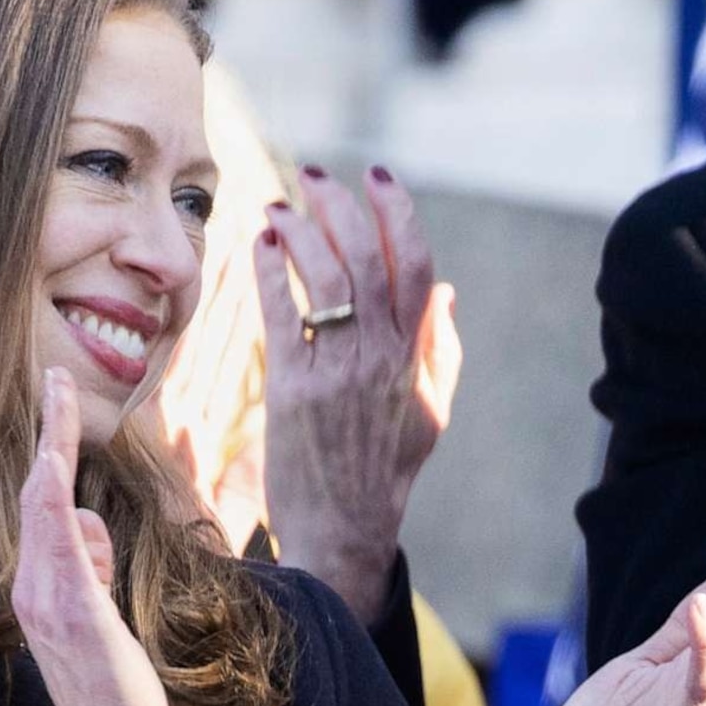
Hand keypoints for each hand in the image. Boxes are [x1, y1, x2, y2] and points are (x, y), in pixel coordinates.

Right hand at [16, 370, 174, 705]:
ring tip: (66, 400)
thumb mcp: (103, 614)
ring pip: (48, 506)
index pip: (44, 507)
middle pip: (39, 493)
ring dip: (58, 448)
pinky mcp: (76, 610)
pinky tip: (55, 466)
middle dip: (48, 431)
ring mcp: (49, 597)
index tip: (56, 403)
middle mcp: (34, 585)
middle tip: (56, 376)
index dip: (48, 453)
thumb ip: (92, 568)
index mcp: (42, 586)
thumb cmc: (113, 686)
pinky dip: (55, 500)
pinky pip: (59, 545)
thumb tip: (91, 525)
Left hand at [254, 167, 458, 621]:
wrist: (345, 530)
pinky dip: (273, 272)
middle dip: (344, 208)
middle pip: (371, 260)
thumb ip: (438, 349)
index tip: (378, 178)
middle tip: (315, 176)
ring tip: (279, 205)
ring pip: (329, 279)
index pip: (417, 269)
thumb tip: (446, 292)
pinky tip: (259, 247)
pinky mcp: (296, 391)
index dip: (400, 216)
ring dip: (303, 231)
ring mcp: (340, 374)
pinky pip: (285, 315)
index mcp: (413, 359)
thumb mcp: (427, 410)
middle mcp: (381, 360)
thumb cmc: (384, 472)